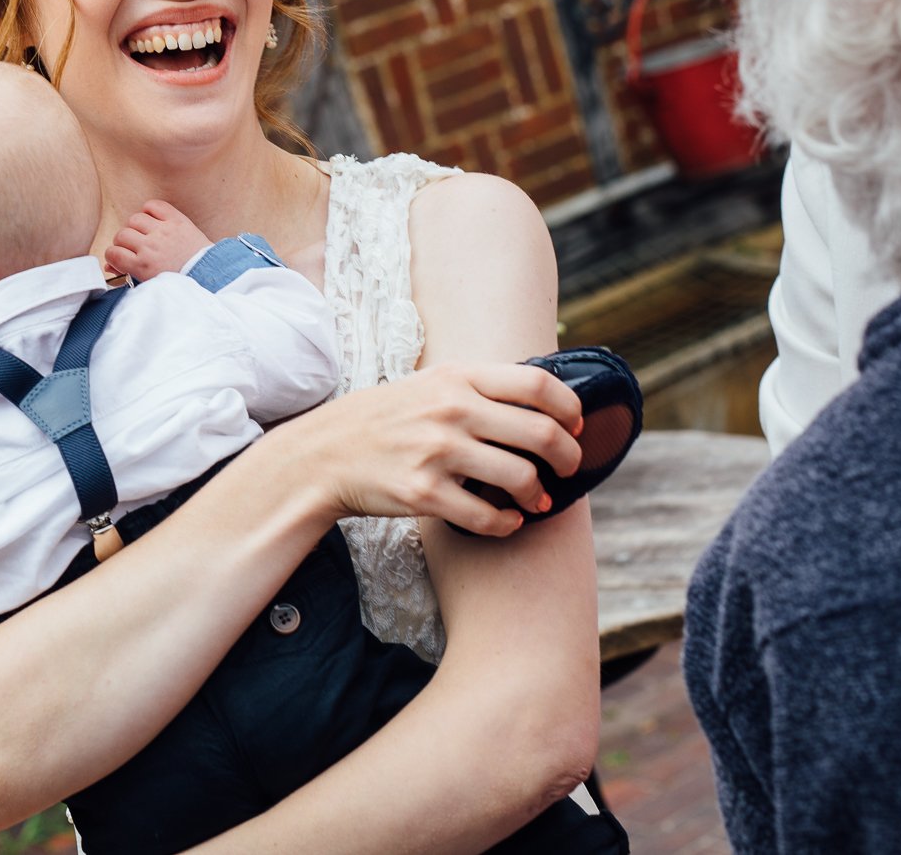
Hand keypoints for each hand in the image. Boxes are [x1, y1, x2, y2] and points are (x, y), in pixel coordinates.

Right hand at [104, 199, 213, 280]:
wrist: (210, 274)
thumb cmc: (181, 280)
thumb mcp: (151, 283)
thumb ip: (129, 274)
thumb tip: (110, 266)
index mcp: (143, 265)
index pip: (113, 253)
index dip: (113, 255)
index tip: (119, 258)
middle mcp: (150, 246)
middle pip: (121, 235)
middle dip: (122, 242)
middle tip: (132, 247)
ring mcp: (163, 231)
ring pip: (134, 219)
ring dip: (135, 226)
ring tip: (143, 233)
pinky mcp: (177, 220)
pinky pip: (154, 205)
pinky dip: (149, 209)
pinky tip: (152, 219)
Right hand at [293, 361, 584, 536]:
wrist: (324, 454)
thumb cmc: (384, 419)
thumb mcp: (429, 385)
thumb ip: (478, 388)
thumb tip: (540, 402)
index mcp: (457, 377)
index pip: (537, 384)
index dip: (569, 408)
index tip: (575, 426)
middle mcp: (451, 410)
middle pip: (540, 433)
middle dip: (568, 458)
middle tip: (568, 469)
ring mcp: (437, 452)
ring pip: (521, 478)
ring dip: (539, 496)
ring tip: (538, 501)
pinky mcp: (424, 493)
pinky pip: (487, 517)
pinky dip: (507, 524)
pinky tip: (507, 521)